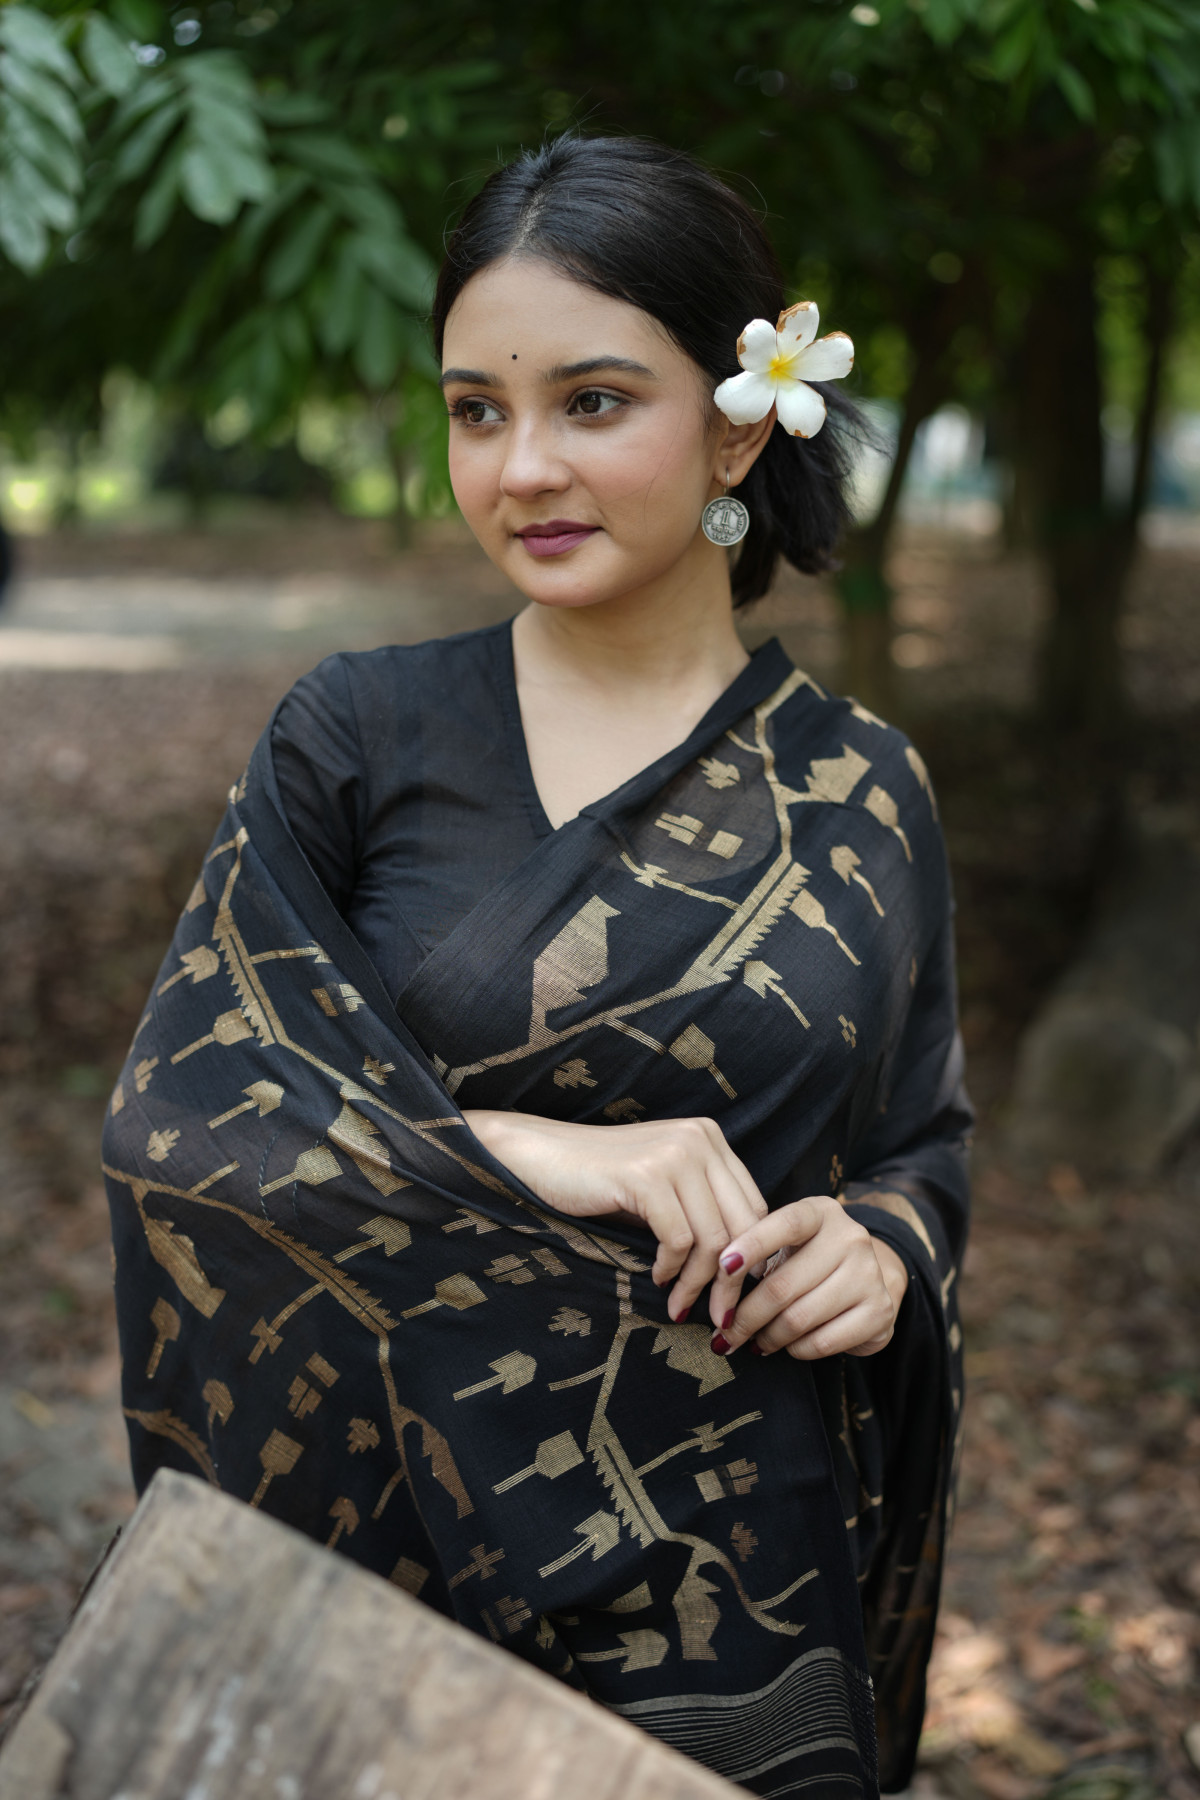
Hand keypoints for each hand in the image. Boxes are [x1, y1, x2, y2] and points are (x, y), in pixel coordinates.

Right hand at [461, 1110, 766, 1317]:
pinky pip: (679, 1240)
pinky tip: (656, 1279)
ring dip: (697, 1284)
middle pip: (744, 1225)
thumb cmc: (603, 1183)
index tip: (737, 1297)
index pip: (755, 1208)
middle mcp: (700, 1139)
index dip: (752, 1259)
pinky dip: (671, 1269)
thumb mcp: (665, 1191)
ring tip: (678, 1306)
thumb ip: (703, 1212)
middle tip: (719, 1317)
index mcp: (710, 1138)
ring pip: (714, 1239)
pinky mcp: (646, 1176)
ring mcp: (675, 1153)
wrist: (541, 1158)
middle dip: (734, 1281)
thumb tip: (746, 1271)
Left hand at [708, 1195, 909, 1359]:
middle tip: (723, 1335)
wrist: (868, 1280)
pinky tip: (787, 1347)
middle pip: (782, 1286)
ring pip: (798, 1318)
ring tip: (752, 1342)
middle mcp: (851, 1237)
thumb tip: (714, 1294)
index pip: (783, 1225)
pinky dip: (795, 1350)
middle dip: (744, 1317)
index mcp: (822, 1211)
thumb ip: (756, 1257)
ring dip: (766, 1337)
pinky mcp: (879, 1312)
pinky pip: (821, 1342)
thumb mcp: (787, 1245)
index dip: (750, 1245)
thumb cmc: (810, 1260)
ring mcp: (870, 1274)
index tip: (721, 1268)